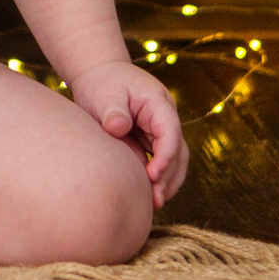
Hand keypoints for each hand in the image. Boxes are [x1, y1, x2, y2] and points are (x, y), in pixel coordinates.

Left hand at [67, 59, 187, 207]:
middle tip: (155, 200)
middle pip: (178, 150)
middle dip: (169, 176)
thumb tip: (118, 128)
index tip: (152, 175)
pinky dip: (157, 179)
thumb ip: (113, 111)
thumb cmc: (102, 83)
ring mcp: (159, 130)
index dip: (166, 155)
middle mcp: (164, 118)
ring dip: (168, 181)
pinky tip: (146, 197)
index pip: (171, 131)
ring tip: (154, 205)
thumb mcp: (104, 93)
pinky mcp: (150, 141)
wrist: (99, 75)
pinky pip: (159, 162)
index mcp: (157, 102)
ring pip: (174, 159)